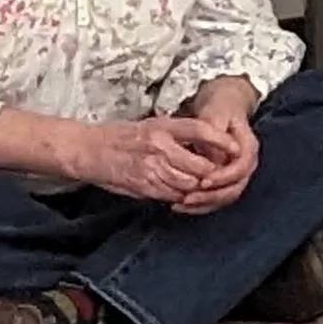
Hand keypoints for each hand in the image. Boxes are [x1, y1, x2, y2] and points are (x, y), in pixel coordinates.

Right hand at [71, 116, 242, 204]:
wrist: (88, 149)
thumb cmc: (117, 136)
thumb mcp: (147, 126)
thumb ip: (172, 135)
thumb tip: (198, 145)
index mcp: (161, 126)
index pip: (200, 129)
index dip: (221, 140)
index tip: (235, 147)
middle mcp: (159, 146)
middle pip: (200, 165)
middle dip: (212, 174)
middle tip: (219, 176)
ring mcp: (151, 168)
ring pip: (188, 184)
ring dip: (197, 189)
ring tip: (201, 188)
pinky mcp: (143, 185)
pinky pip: (171, 195)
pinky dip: (180, 197)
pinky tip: (180, 195)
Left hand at [171, 77, 262, 215]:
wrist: (224, 106)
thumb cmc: (219, 108)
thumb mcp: (215, 114)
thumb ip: (213, 135)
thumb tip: (212, 160)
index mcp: (248, 148)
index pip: (241, 169)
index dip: (223, 177)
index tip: (203, 181)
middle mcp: (246, 164)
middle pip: (235, 188)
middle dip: (211, 196)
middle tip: (188, 198)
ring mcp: (238, 174)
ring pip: (225, 197)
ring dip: (204, 203)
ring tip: (181, 203)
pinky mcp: (226, 180)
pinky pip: (217, 197)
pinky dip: (201, 203)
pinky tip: (182, 204)